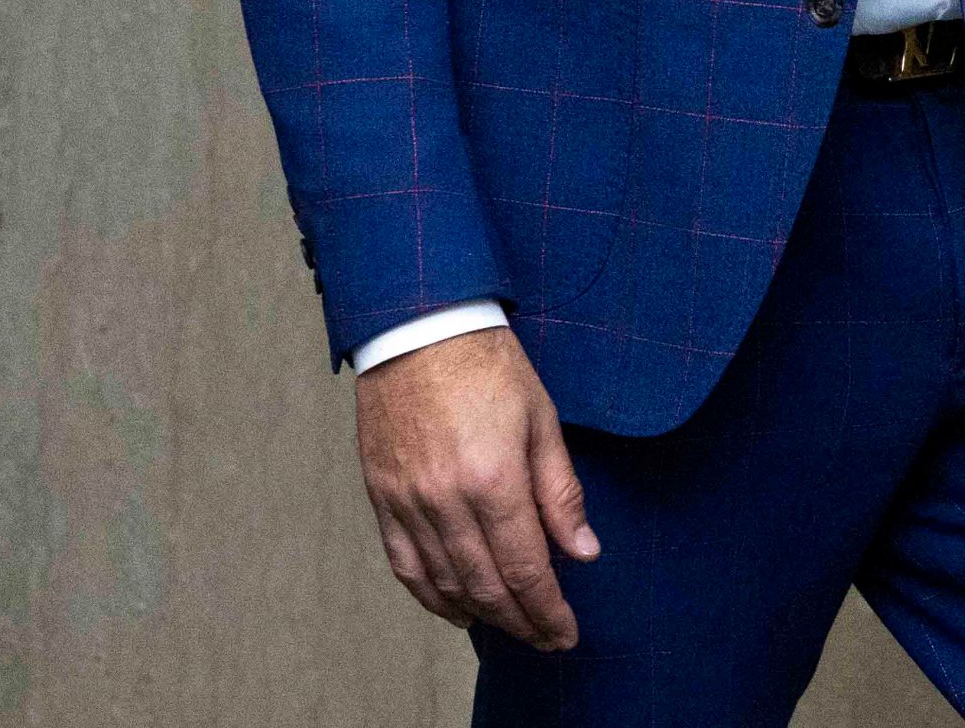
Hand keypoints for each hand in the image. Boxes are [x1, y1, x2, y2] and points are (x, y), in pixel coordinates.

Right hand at [353, 323, 599, 647]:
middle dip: (522, 623)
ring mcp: (409, 500)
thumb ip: (561, 493)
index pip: (527, 571)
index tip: (566, 634)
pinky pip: (404, 563)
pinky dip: (430, 595)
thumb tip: (583, 553)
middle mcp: (447, 499)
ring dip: (481, 614)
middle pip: (488, 588)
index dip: (549, 612)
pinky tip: (455, 607)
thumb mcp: (541, 420)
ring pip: (445, 583)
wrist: (417, 325)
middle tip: (545, 638)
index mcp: (494, 480)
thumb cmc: (486, 365)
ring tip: (508, 624)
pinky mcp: (381, 494)